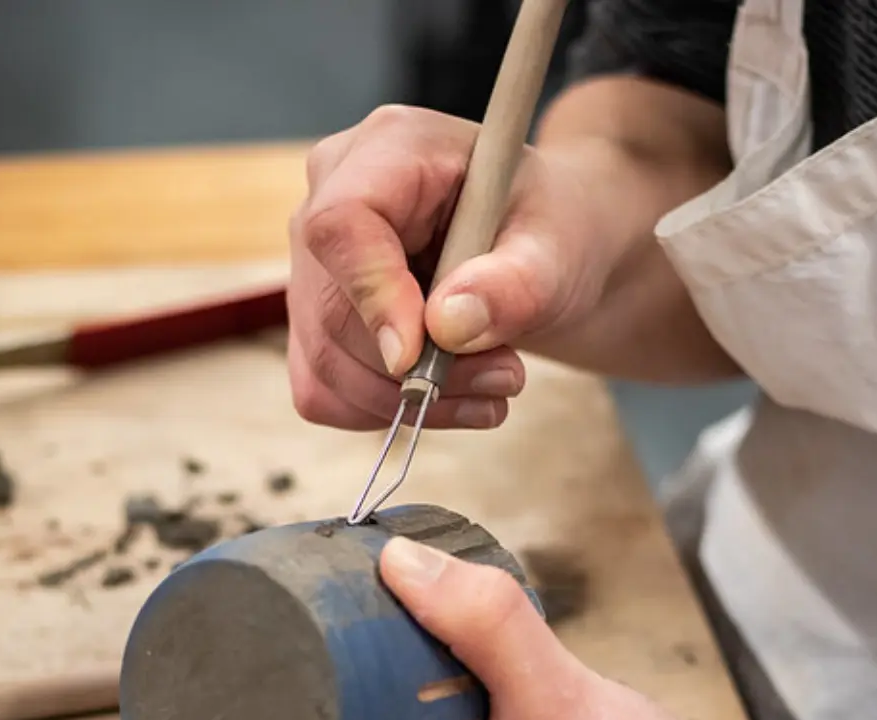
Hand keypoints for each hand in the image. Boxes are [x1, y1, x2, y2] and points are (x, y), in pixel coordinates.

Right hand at [286, 105, 619, 431]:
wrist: (546, 251)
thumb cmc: (551, 230)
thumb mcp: (559, 248)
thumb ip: (513, 284)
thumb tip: (446, 326)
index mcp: (390, 150)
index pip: (341, 224)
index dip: (373, 298)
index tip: (418, 358)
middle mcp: (333, 198)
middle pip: (331, 311)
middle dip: (416, 371)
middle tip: (506, 379)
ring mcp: (318, 264)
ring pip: (326, 363)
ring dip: (410, 400)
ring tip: (493, 387)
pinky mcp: (319, 319)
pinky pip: (324, 389)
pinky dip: (385, 411)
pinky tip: (450, 398)